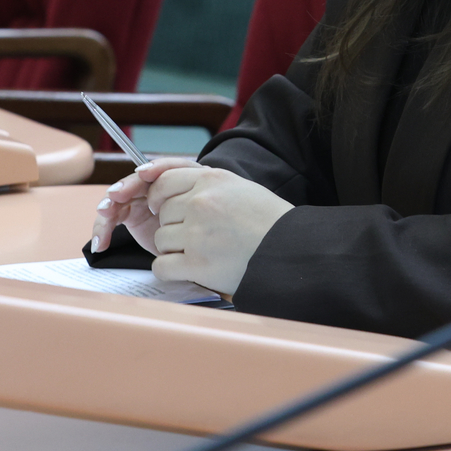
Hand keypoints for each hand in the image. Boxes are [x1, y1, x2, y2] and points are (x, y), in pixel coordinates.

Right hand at [91, 156, 199, 255]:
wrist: (193, 245)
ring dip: (108, 209)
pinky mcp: (129, 215)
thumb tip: (167, 192)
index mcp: (173, 179)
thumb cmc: (199, 222)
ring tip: (105, 218)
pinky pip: (110, 219)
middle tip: (115, 197)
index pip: (161, 169)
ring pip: (117, 199)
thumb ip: (191, 196)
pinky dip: (103, 230)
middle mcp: (152, 186)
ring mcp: (139, 200)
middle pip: (134, 182)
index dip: (153, 168)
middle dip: (123, 188)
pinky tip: (101, 244)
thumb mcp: (199, 209)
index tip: (144, 173)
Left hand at [148, 166, 293, 295]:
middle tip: (196, 236)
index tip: (162, 207)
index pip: (164, 182)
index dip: (159, 197)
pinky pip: (162, 266)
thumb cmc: (269, 221)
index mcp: (212, 180)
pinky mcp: (197, 263)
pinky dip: (171, 270)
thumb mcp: (240, 187)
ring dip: (174, 249)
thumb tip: (169, 187)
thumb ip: (206, 184)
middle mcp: (201, 202)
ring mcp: (197, 233)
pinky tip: (189, 269)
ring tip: (201, 252)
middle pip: (163, 214)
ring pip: (160, 240)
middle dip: (173, 226)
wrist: (291, 250)